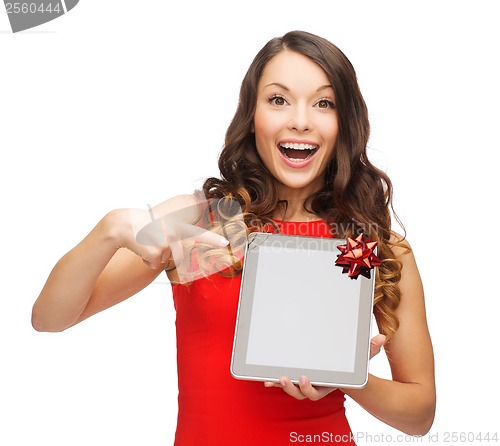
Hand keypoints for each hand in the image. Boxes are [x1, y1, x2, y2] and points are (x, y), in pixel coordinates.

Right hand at [108, 208, 228, 269]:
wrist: (123, 223)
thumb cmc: (143, 226)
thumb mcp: (163, 227)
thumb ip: (175, 237)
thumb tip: (180, 250)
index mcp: (177, 227)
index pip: (199, 234)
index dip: (213, 240)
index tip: (226, 243)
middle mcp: (173, 233)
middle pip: (177, 256)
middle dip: (165, 254)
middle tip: (153, 240)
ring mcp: (164, 242)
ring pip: (163, 260)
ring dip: (154, 256)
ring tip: (146, 242)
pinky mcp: (154, 251)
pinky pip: (153, 263)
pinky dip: (145, 259)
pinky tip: (140, 247)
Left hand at [264, 334, 385, 400]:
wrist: (343, 368)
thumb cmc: (351, 364)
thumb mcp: (361, 357)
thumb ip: (369, 349)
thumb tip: (381, 337)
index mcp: (328, 385)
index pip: (317, 392)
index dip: (309, 387)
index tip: (305, 377)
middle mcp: (315, 386)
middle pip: (301, 393)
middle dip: (293, 388)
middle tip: (287, 377)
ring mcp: (304, 382)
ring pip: (292, 389)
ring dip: (282, 385)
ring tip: (276, 378)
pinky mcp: (297, 377)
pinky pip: (284, 382)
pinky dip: (275, 381)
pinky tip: (266, 378)